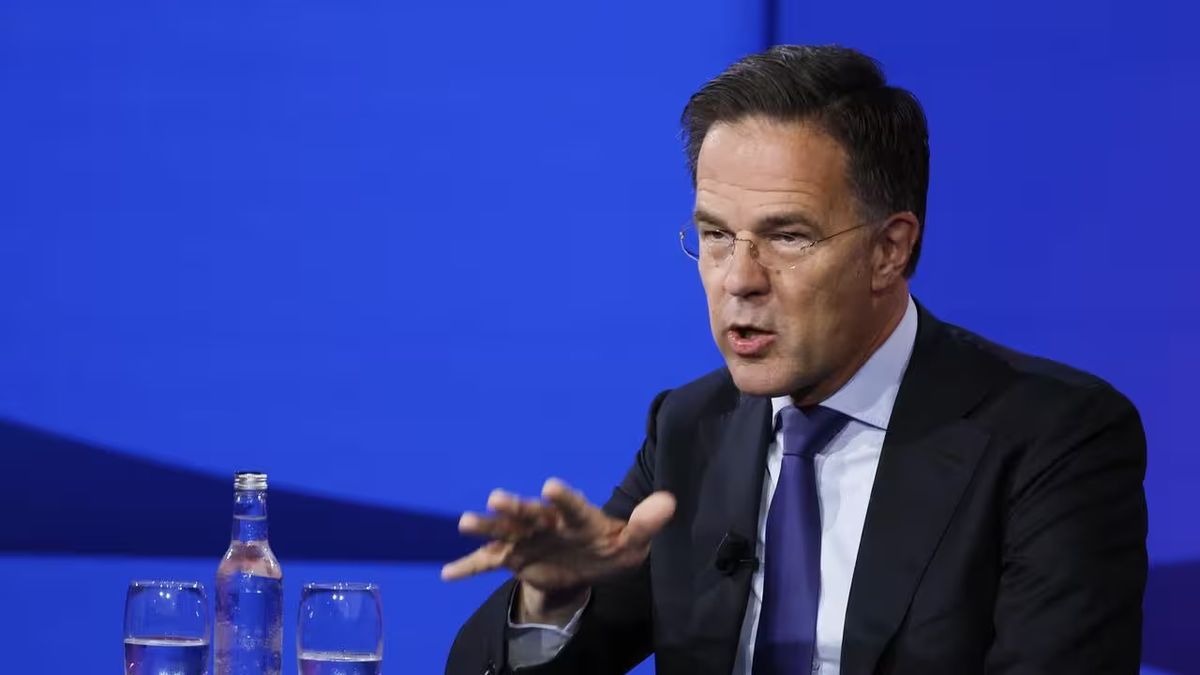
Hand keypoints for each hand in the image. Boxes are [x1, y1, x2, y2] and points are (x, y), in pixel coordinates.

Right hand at [441, 478, 674, 595]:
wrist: (586, 563)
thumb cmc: (610, 546)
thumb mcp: (632, 540)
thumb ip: (647, 522)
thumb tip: (670, 502)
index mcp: (574, 516)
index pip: (570, 505)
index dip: (562, 497)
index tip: (550, 486)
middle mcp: (545, 522)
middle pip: (528, 512)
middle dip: (514, 506)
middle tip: (497, 497)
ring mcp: (526, 539)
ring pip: (503, 531)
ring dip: (485, 526)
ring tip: (464, 523)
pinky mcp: (512, 558)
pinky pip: (487, 563)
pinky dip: (468, 567)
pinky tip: (446, 574)